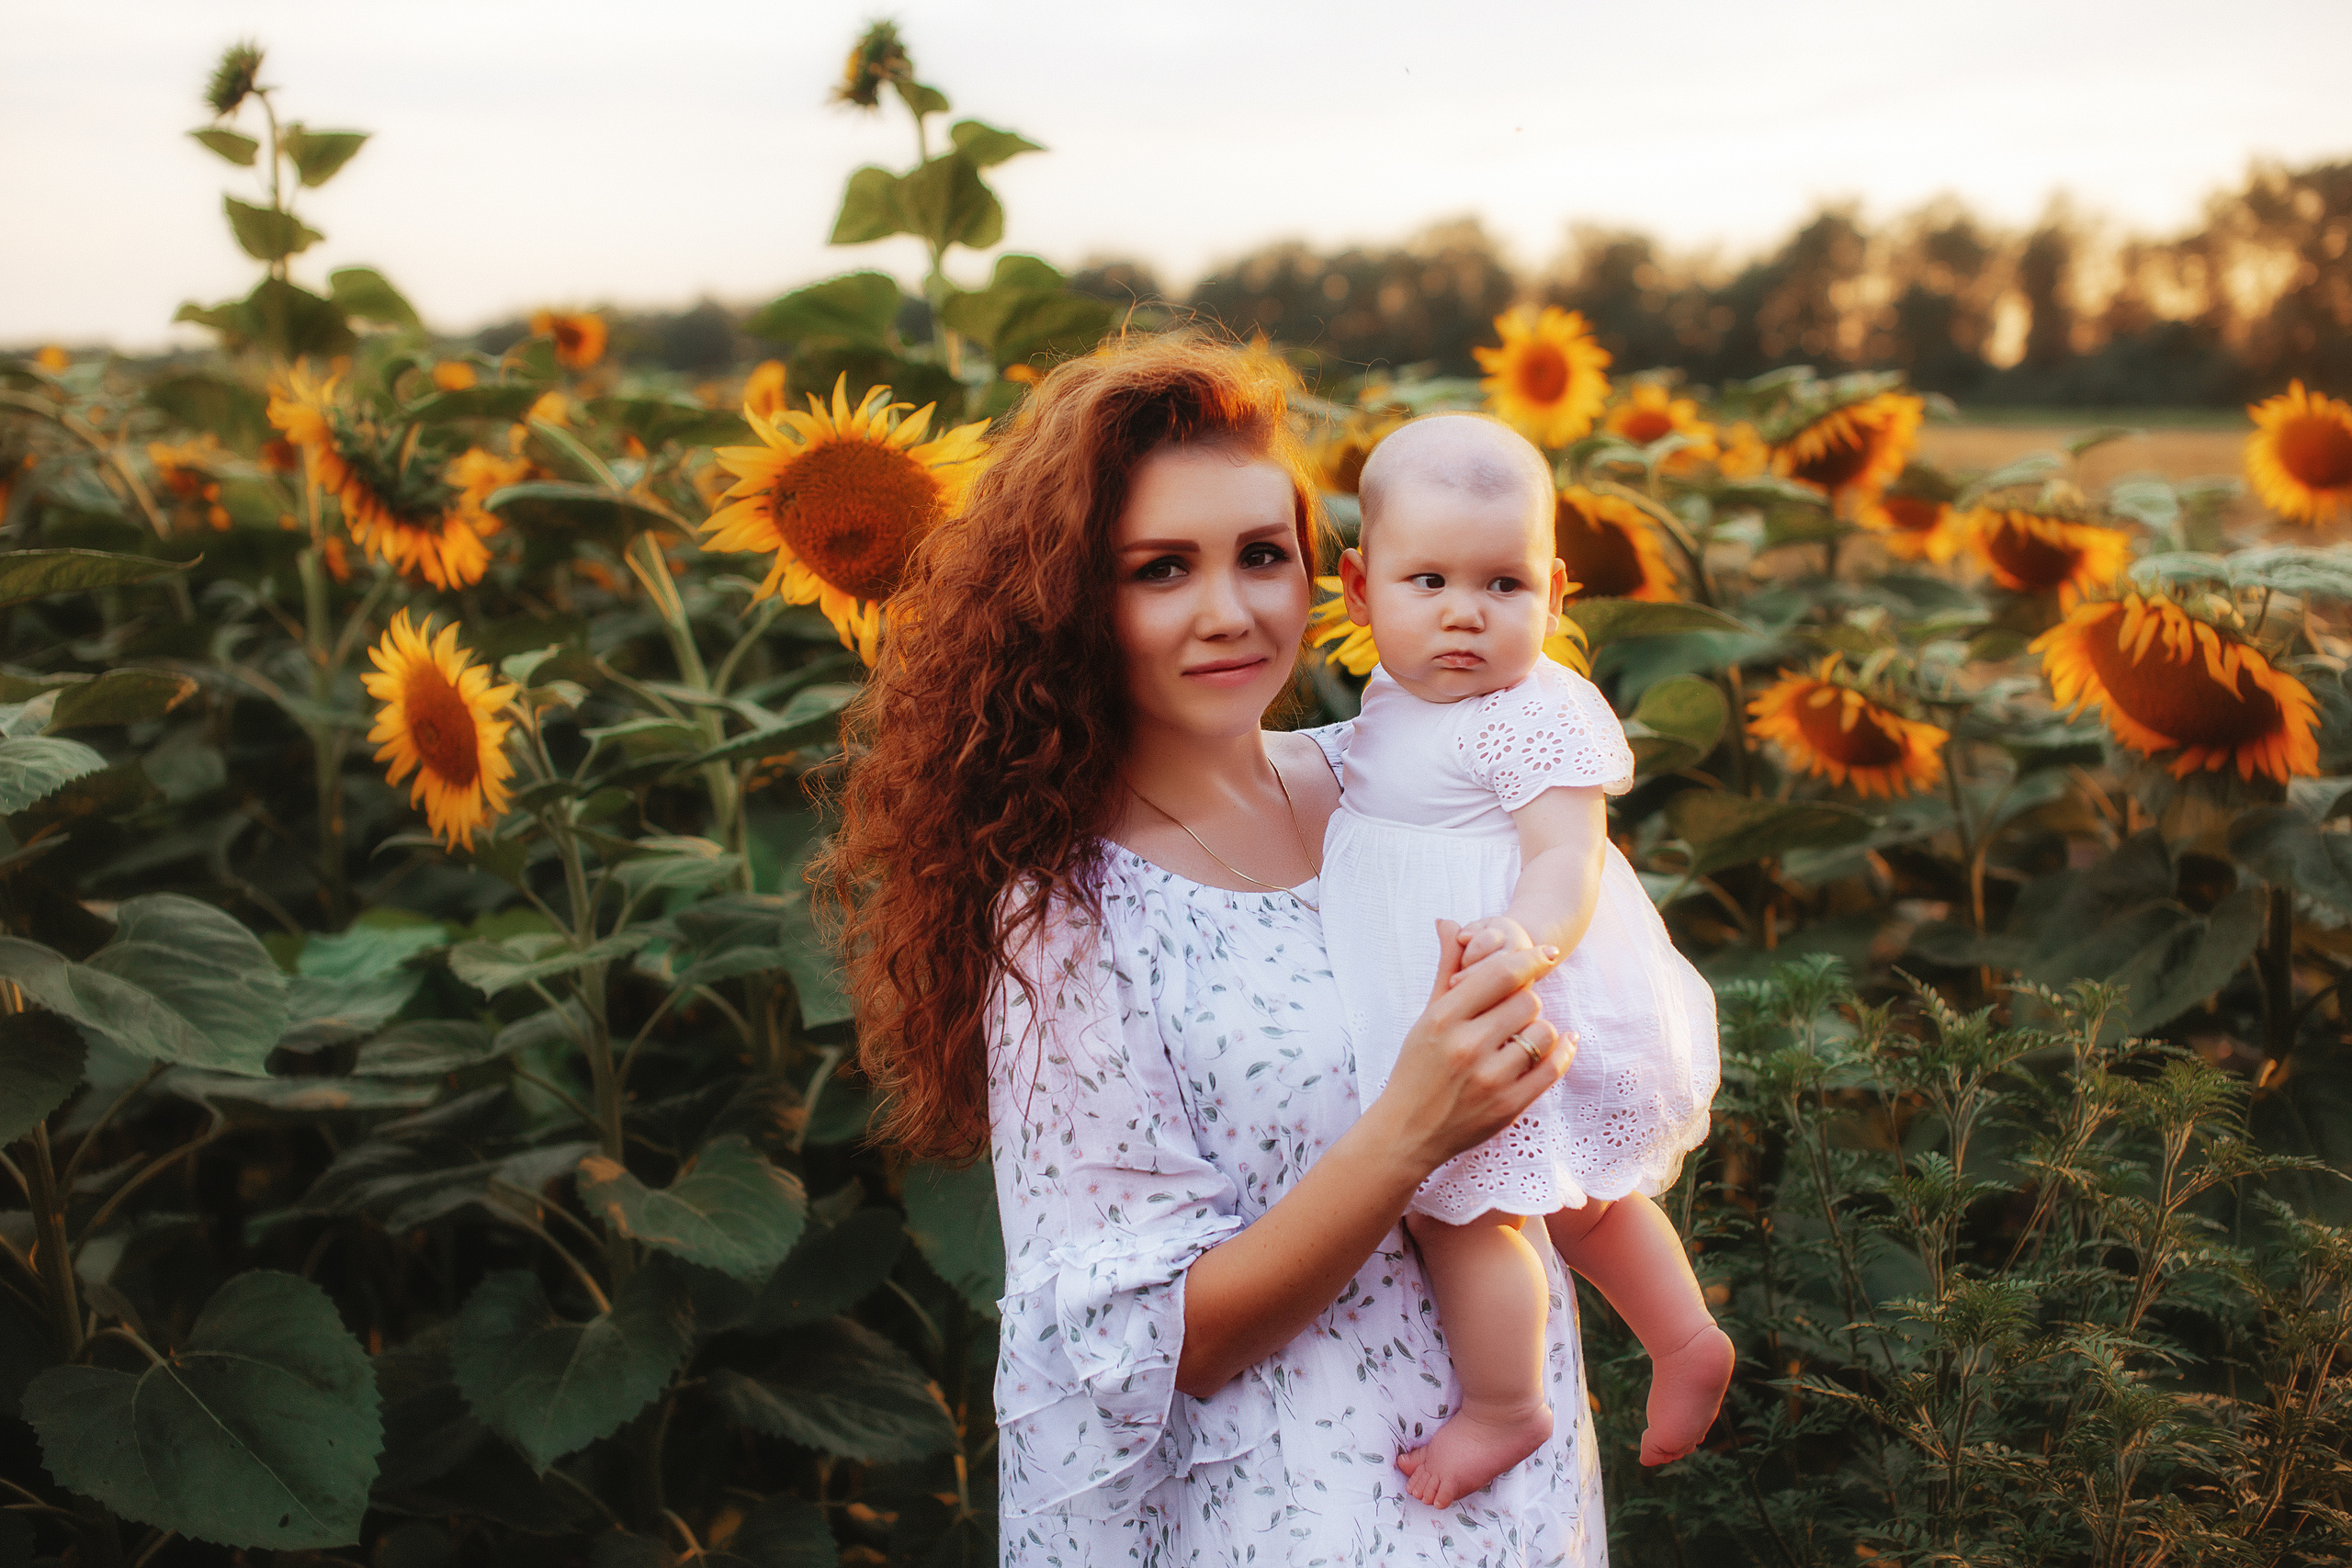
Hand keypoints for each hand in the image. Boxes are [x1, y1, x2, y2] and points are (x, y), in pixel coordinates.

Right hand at [1370, 920, 1575, 1178]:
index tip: (1546, 953)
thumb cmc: (1415, 1068)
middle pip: (1527, 1001)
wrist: (1406, 1131)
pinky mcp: (1508, 1106)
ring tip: (1522, 1036)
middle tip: (1515, 1011)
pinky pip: (1552, 1068)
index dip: (1529, 958)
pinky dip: (1564, 1052)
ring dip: (1539, 1030)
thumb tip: (1448, 922)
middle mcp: (1466, 1046)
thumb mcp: (1426, 1016)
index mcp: (1443, 1018)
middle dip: (1526, 1001)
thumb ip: (1445, 969)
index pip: (1500, 974)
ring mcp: (1488, 1078)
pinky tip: (1564, 1043)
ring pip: (1543, 1032)